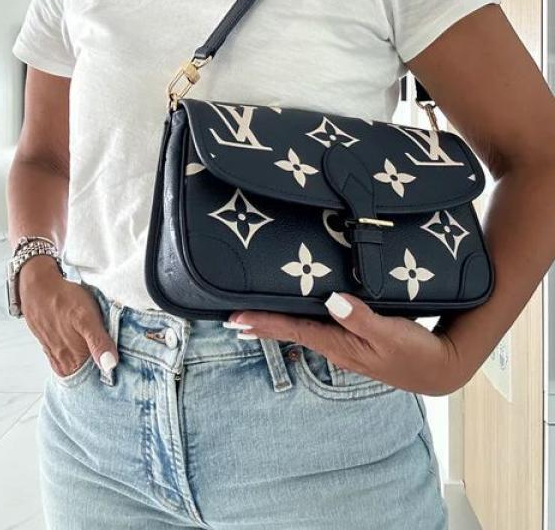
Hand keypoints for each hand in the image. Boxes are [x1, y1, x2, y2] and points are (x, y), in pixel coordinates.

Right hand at [19, 256, 117, 377]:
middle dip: (100, 373)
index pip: (94, 380)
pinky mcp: (49, 345)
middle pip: (85, 376)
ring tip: (102, 355)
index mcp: (73, 359)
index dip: (109, 377)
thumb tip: (110, 367)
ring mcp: (55, 354)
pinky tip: (83, 348)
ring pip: (75, 368)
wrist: (38, 285)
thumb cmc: (64, 299)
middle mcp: (63, 361)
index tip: (123, 373)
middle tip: (118, 363)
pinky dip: (76, 357)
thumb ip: (98, 342)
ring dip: (89, 365)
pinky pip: (65, 358)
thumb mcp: (87, 317)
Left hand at [228, 291, 465, 395]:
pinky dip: (300, 319)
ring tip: (254, 315)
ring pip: (303, 329)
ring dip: (278, 322)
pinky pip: (319, 327)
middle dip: (262, 325)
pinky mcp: (354, 340)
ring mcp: (344, 345)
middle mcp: (336, 346)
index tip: (235, 320)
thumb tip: (332, 301)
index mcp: (339, 344)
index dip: (263, 323)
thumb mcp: (391, 334)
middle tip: (231, 319)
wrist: (439, 369)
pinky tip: (298, 312)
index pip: (293, 329)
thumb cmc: (416, 352)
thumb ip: (362, 318)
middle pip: (291, 331)